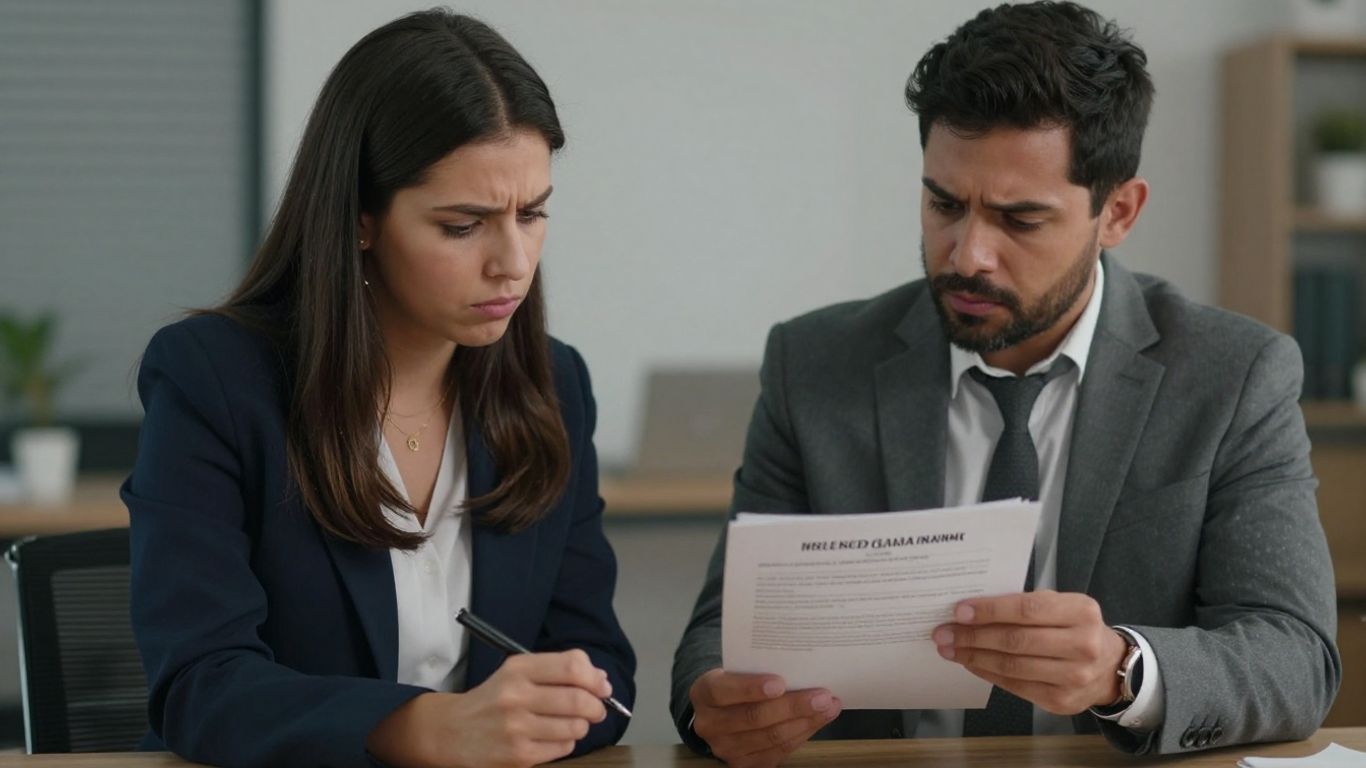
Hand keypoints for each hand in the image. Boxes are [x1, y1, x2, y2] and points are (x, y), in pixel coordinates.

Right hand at [366, 649, 609, 767]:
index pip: (572, 667)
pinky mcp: (518, 755)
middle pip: (579, 700)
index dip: (595, 678)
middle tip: (597, 709)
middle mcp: (516, 696)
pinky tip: (551, 737)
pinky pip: (562, 748)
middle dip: (597, 706)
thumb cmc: (493, 699)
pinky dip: (566, 743)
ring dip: (580, 726)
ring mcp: (517, 728)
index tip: (603, 686)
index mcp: (518, 669)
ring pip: (574, 727)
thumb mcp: (518, 672)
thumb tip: (601, 679)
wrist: (453, 731)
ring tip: (570, 723)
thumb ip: (558, 669)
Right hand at [688, 668, 840, 767]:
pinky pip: (778, 751)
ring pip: (770, 737)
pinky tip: (818, 720)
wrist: (720, 710)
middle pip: (754, 717)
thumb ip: (758, 668)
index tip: (781, 682)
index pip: (723, 691)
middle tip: (822, 696)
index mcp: (703, 693)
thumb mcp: (736, 669)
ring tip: (828, 706)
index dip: (751, 688)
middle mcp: (709, 724)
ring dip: (805, 722)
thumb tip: (803, 666)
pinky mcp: (743, 764)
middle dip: (793, 706)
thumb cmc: (735, 682)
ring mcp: (725, 748)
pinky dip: (802, 734)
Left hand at [932, 590, 1127, 714]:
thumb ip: (1025, 605)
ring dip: (973, 657)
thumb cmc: (1074, 628)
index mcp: (1081, 612)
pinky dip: (987, 673)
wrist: (1109, 667)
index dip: (990, 611)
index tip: (959, 611)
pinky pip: (1014, 686)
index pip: (1027, 609)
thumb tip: (972, 610)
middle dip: (973, 636)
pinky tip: (970, 662)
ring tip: (949, 648)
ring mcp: (1073, 677)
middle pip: (1016, 641)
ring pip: (1012, 666)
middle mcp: (1082, 645)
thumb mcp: (1061, 605)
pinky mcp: (1061, 701)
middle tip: (944, 632)